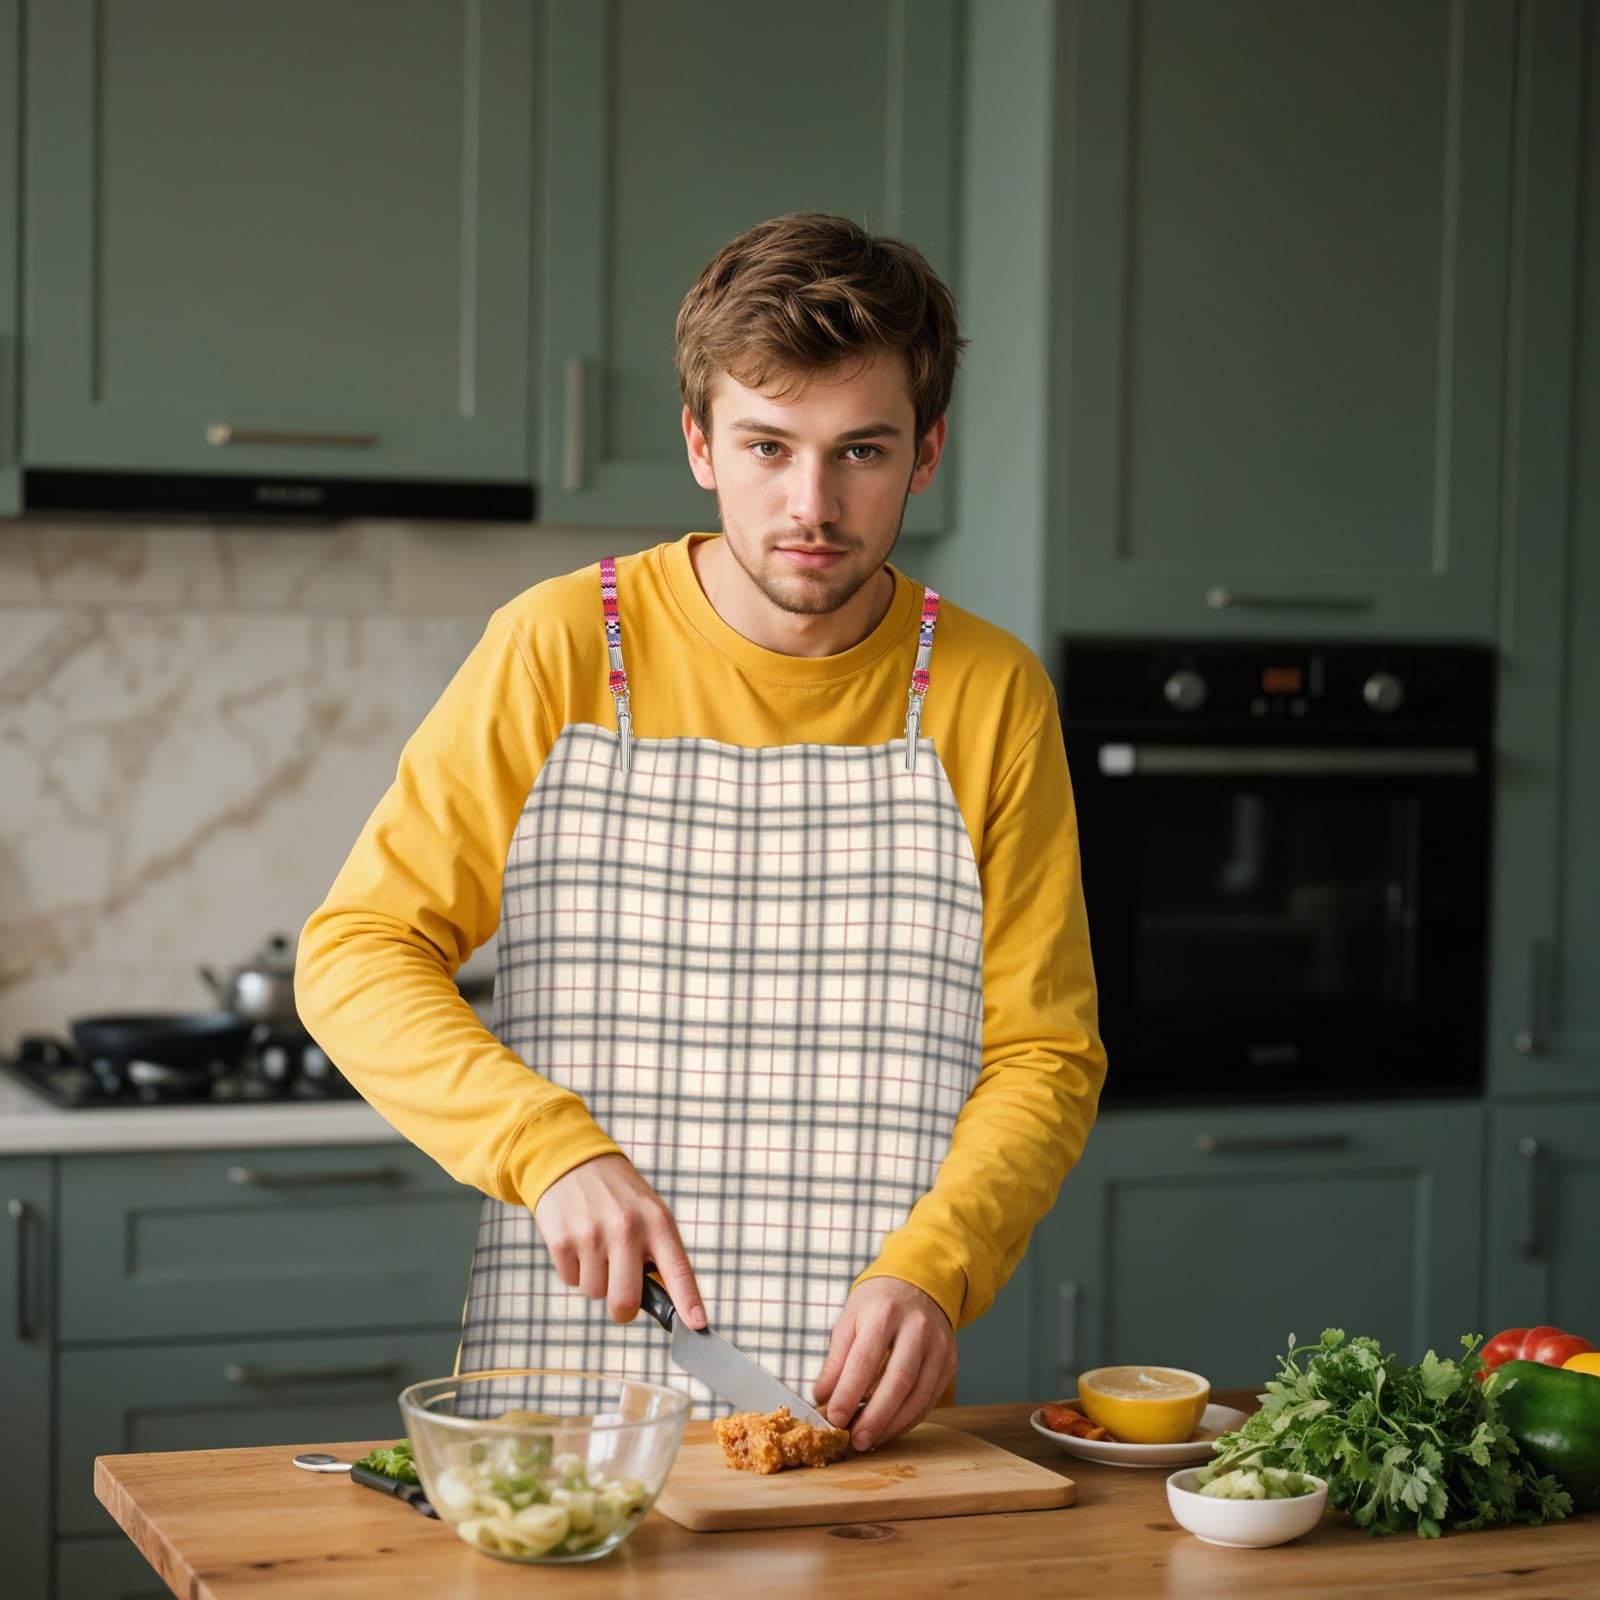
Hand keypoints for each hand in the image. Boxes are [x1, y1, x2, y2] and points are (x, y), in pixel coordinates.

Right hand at [532, 1154, 706, 1329]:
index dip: (688, 1301)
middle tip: (621, 1292)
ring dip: (596, 1279)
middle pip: (626, 1301)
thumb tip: (671, 1304)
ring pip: (595, 1293)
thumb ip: (660, 1253)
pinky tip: (578, 1240)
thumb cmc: (618, 1195)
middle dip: (623, 1309)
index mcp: (656, 1221)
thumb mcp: (649, 1212)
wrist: (572, 1161)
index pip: (677, 1269)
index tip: (697, 1324)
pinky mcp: (562, 1240)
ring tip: (597, 1245)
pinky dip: (574, 1268)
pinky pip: (570, 1280)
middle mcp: (627, 1228)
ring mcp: (592, 1234)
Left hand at [812, 1278, 956, 1451]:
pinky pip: (930, 1400)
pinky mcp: (949, 1362)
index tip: (834, 1418)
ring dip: (893, 1425)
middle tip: (856, 1441)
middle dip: (875, 1417)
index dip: (849, 1393)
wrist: (918, 1285)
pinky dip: (909, 1420)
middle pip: (898, 1381)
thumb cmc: (878, 1305)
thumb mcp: (850, 1320)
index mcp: (885, 1312)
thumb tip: (823, 1398)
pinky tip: (890, 1429)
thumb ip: (836, 1360)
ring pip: (919, 1395)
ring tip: (870, 1440)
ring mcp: (938, 1345)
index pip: (866, 1360)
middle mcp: (917, 1327)